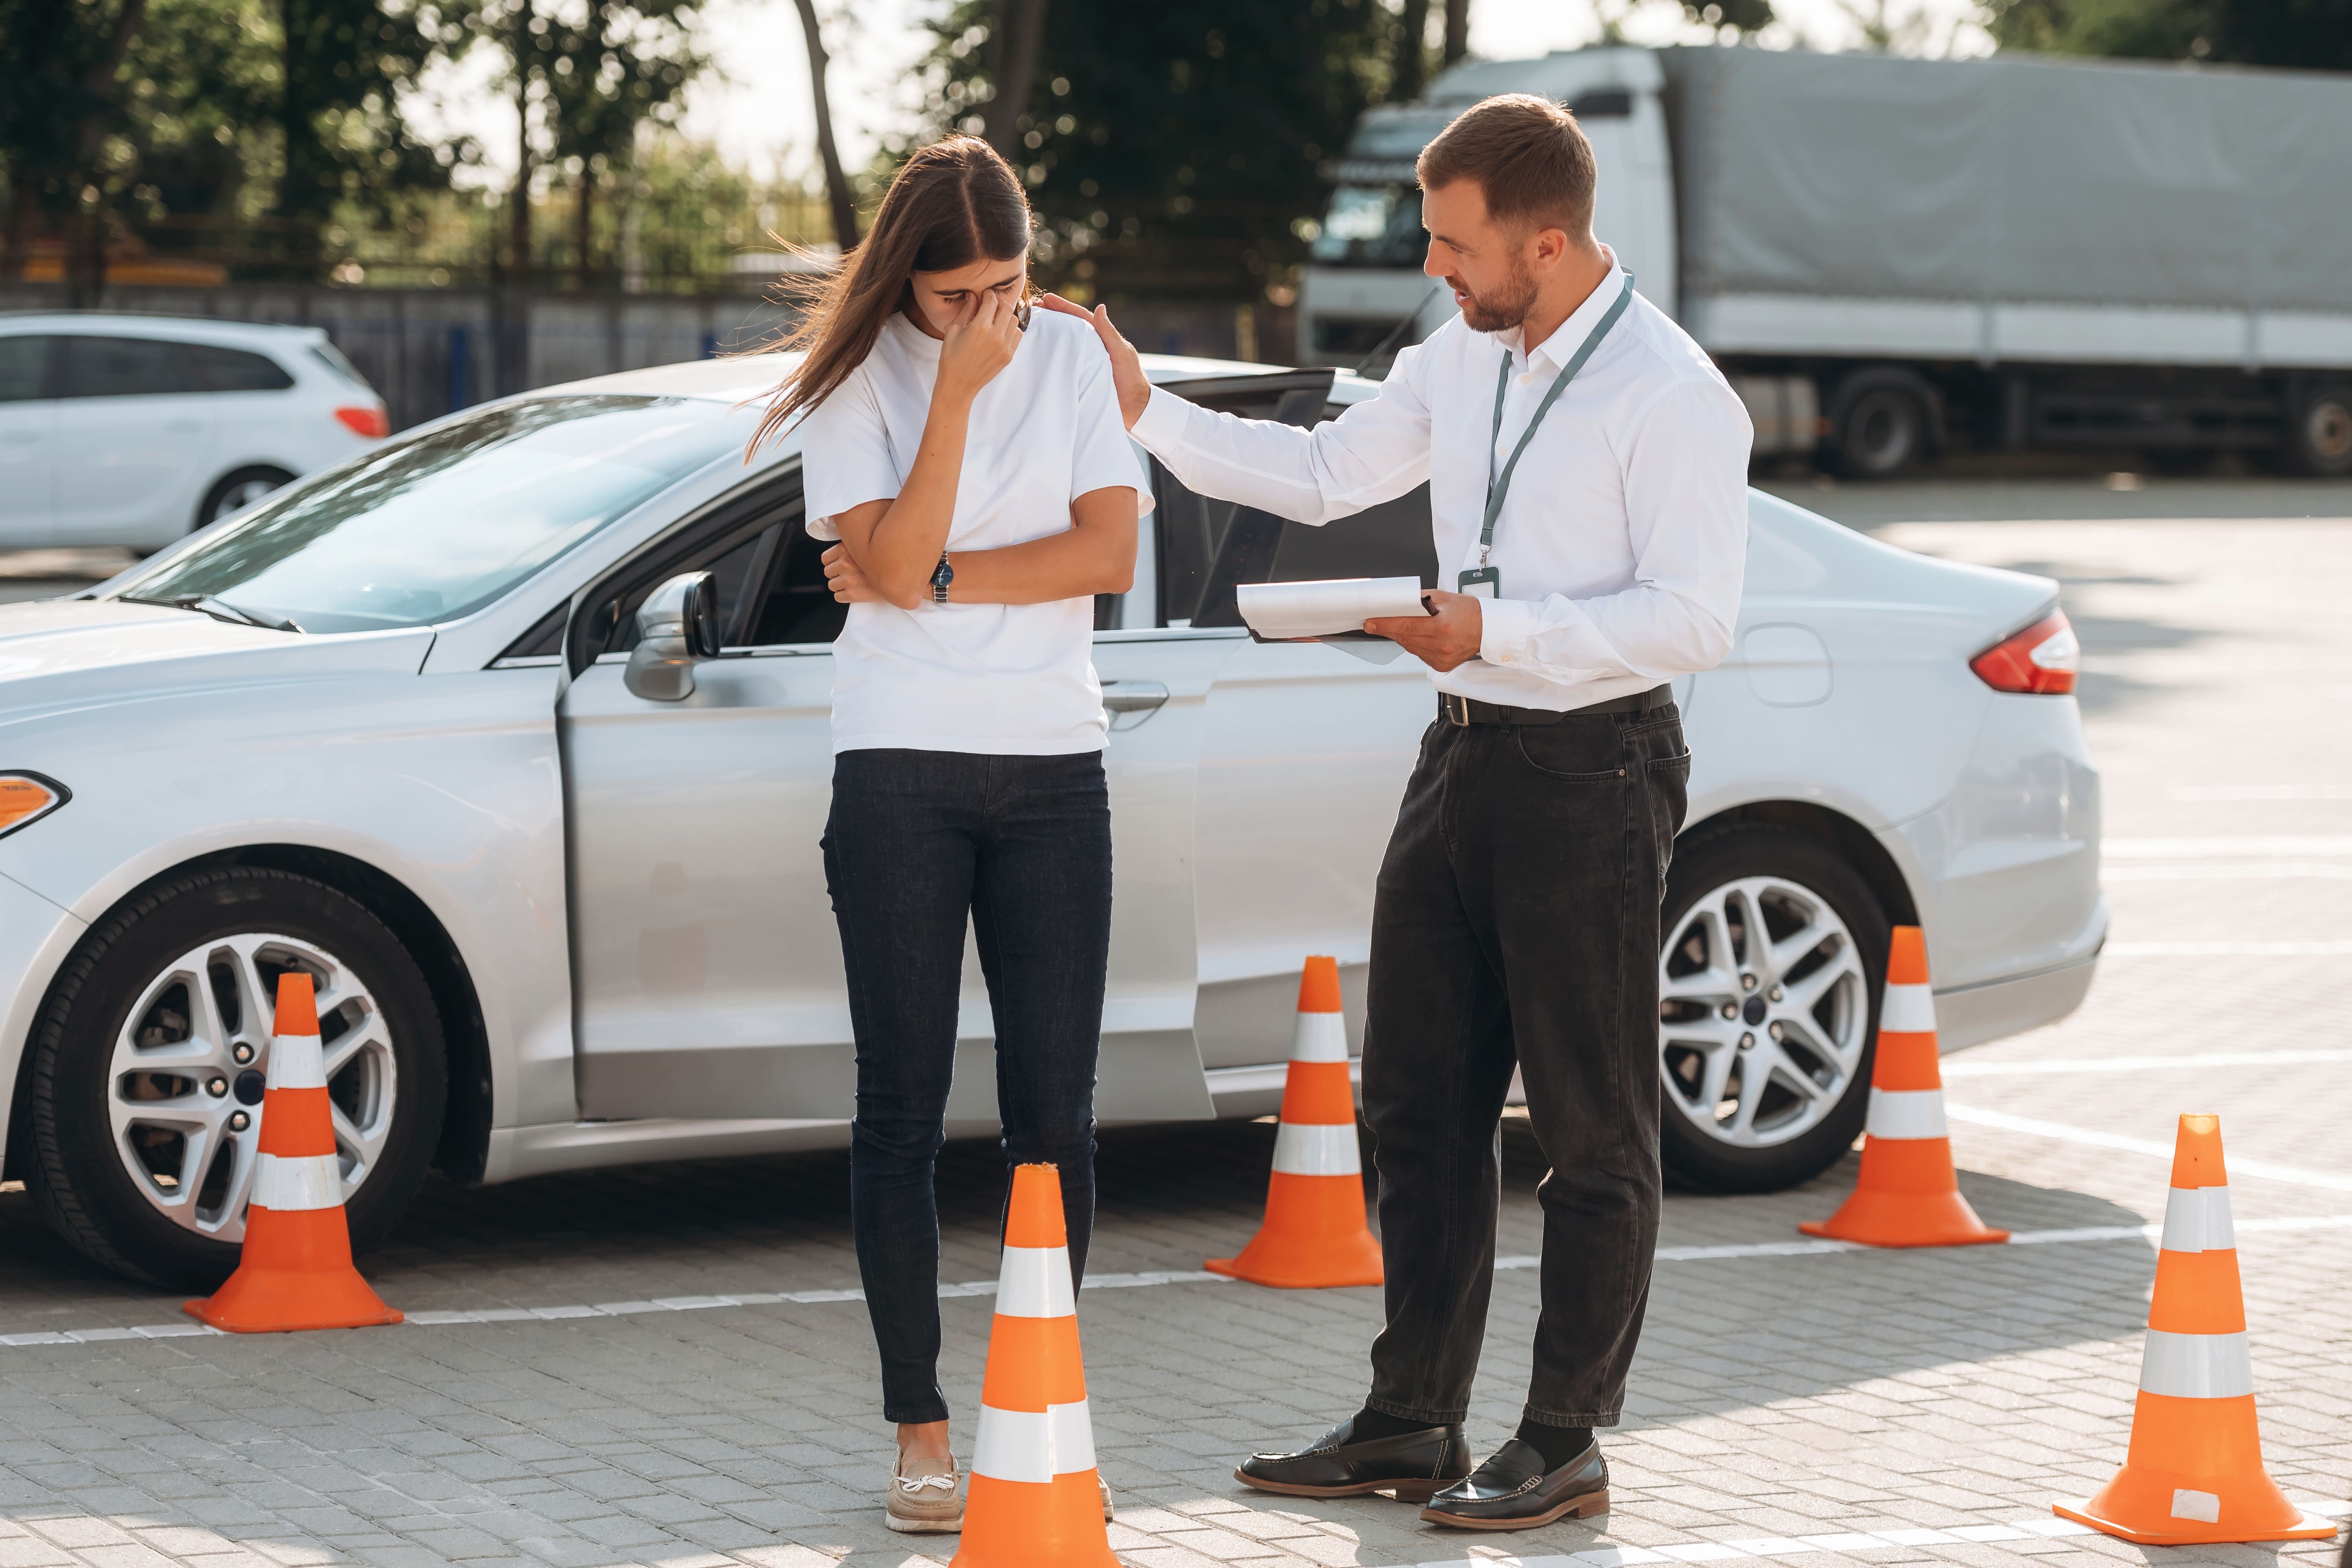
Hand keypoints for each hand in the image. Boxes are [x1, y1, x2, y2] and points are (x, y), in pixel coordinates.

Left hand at [823, 542, 886, 603]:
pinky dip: (845, 596)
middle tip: (850, 575)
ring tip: (854, 583)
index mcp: (846, 549)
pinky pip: (838, 597)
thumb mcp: (867, 547)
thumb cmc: (886, 562)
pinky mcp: (852, 594)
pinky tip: (856, 592)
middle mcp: (846, 563)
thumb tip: (839, 553)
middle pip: (828, 572)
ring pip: (832, 585)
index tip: (841, 565)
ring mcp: (848, 579)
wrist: (901, 578)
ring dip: (841, 586)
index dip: (832, 563)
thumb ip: (852, 547)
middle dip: (837, 574)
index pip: (825, 559)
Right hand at [935, 288, 1021, 401]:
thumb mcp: (953, 330)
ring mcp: (1005, 347)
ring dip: (1005, 316)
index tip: (985, 294)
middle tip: (991, 304)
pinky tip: (1000, 331)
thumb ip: (966, 310)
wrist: (959, 384)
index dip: (988, 294)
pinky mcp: (1009, 356)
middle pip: (1006, 308)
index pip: (992, 301)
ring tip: (995, 318)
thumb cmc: (951, 357)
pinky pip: (1017, 335)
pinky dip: (1010, 329)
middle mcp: (996, 335)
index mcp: (980, 327)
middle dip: (998, 303)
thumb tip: (973, 295)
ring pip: (1014, 321)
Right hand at [1040, 293, 1147, 428]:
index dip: (1064, 307)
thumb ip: (1109, 332)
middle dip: (1052, 315)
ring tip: (1033, 323)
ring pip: (1066, 341)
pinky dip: (1053, 351)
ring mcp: (1085, 359)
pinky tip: (1040, 349)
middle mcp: (1091, 345)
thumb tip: (1100, 308)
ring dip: (1050, 331)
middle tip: (1033, 307)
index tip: (1047, 298)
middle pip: (1069, 326)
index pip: (1080, 317)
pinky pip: (1064, 359)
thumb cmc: (1130, 378)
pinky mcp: (1080, 373)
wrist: (1133, 407)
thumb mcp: (1120, 353)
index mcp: (1101, 337)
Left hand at [1367, 588, 1482, 671]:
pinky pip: (1419, 655)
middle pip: (1404, 638)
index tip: (1370, 622)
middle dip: (1389, 629)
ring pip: (1410, 647)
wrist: (1488, 629)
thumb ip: (1419, 600)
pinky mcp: (1442, 666)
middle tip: (1377, 622)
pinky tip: (1422, 636)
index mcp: (1442, 627)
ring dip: (1403, 637)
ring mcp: (1441, 658)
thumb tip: (1397, 603)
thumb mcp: (1444, 598)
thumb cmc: (1469, 612)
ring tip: (1406, 626)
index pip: (1405, 626)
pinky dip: (1416, 645)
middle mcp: (1442, 645)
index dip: (1384, 624)